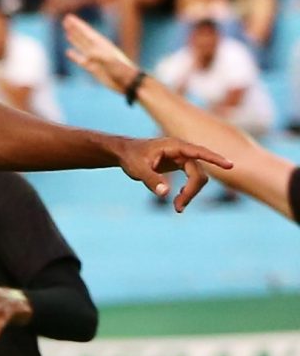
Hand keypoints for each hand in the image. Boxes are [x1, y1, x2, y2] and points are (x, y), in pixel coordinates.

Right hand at [63, 13, 136, 94]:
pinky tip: (68, 51)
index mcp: (102, 45)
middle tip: (66, 19)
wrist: (127, 82)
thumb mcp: (111, 61)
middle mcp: (97, 50)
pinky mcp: (92, 68)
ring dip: (74, 39)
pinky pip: (80, 60)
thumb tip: (89, 53)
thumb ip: (100, 56)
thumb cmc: (121, 70)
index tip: (70, 18)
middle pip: (83, 36)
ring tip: (67, 31)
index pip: (87, 33)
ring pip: (81, 46)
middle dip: (75, 28)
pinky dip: (74, 55)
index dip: (78, 25)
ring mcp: (94, 59)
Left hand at [113, 134, 227, 212]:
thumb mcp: (137, 169)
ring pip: (198, 177)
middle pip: (198, 173)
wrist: (125, 153)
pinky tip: (178, 198)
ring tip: (177, 207)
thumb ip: (151, 180)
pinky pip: (193, 178)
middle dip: (192, 191)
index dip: (215, 159)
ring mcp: (183, 157)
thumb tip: (165, 194)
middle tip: (178, 209)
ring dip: (191, 193)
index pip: (199, 152)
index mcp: (174, 147)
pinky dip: (190, 190)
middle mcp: (182, 151)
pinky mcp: (182, 164)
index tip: (230, 166)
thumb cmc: (131, 158)